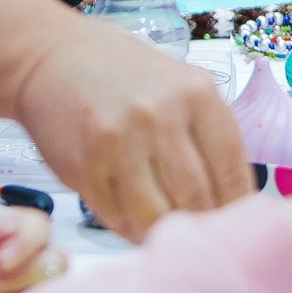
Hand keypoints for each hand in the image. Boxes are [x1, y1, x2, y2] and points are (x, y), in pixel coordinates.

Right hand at [11, 15, 252, 240]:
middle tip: (204, 234)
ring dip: (167, 233)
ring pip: (158, 216)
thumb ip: (207, 134)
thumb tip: (234, 196)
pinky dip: (133, 230)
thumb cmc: (126, 74)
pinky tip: (139, 224)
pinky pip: (118, 218)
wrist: (53, 58)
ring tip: (171, 233)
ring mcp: (119, 144)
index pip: (231, 168)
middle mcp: (160, 117)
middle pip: (197, 198)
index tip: (237, 222)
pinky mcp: (83, 168)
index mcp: (196, 94)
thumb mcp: (180, 85)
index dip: (238, 204)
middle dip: (204, 224)